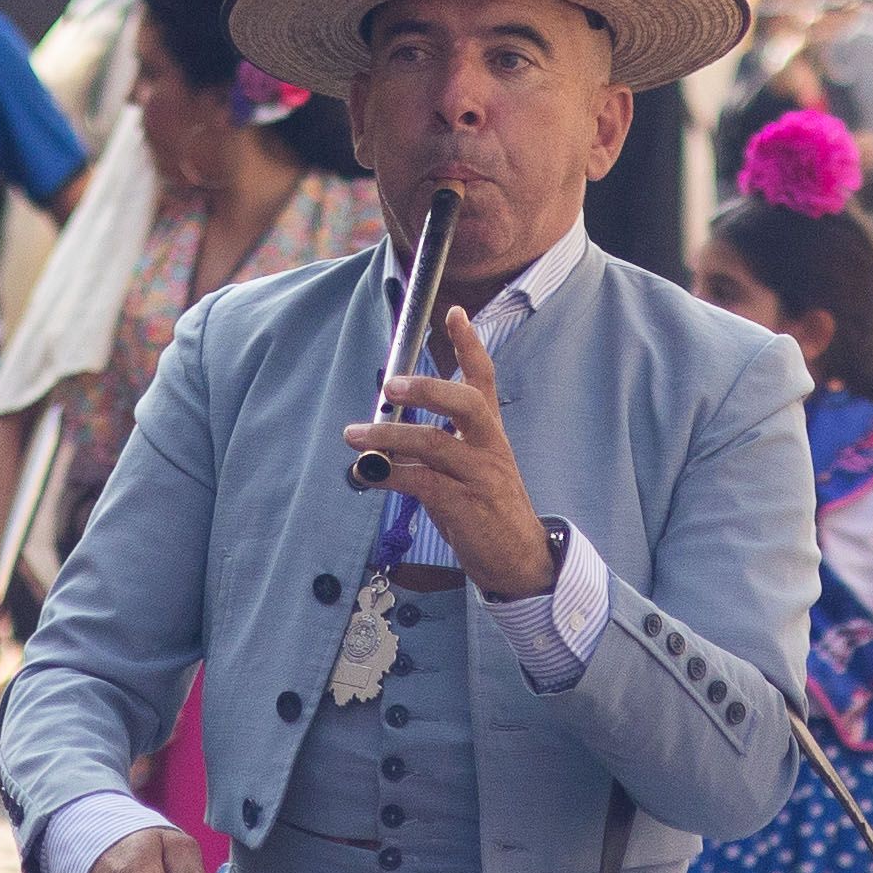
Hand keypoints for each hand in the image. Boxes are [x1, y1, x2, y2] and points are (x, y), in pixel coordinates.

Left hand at [341, 305, 552, 594]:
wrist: (518, 559)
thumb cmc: (486, 511)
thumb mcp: (467, 470)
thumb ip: (433, 449)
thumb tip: (384, 439)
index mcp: (490, 434)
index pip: (484, 380)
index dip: (470, 346)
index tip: (455, 313)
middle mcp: (488, 448)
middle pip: (467, 402)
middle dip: (428, 388)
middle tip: (391, 384)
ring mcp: (479, 476)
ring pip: (435, 444)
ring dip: (390, 436)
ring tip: (354, 433)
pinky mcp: (464, 505)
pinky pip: (421, 482)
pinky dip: (390, 475)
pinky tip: (367, 473)